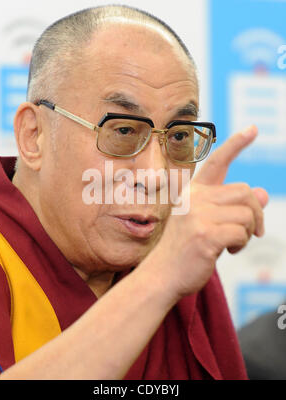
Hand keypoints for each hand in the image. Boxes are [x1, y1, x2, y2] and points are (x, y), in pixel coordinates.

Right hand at [149, 126, 268, 299]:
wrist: (162, 275)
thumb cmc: (185, 249)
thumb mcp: (208, 223)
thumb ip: (233, 206)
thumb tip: (263, 193)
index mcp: (194, 192)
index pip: (217, 161)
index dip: (237, 144)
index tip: (254, 128)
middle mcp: (195, 198)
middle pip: (245, 191)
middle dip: (255, 213)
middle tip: (252, 231)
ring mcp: (198, 216)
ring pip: (247, 214)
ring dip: (247, 233)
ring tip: (232, 244)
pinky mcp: (205, 235)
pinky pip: (241, 232)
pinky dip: (241, 244)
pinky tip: (228, 252)